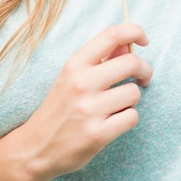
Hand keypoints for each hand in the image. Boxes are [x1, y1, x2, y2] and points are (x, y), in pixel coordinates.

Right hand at [20, 24, 151, 180]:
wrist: (35, 148)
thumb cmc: (60, 108)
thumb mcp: (73, 76)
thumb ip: (101, 58)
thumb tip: (128, 44)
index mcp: (75, 63)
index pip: (112, 35)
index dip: (135, 31)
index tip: (143, 41)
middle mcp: (81, 82)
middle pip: (132, 62)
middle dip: (145, 70)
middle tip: (143, 78)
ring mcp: (89, 109)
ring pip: (134, 92)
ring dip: (132, 99)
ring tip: (118, 105)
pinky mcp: (97, 135)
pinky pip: (132, 117)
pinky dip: (128, 118)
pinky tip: (115, 121)